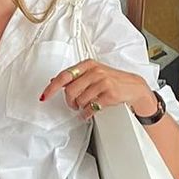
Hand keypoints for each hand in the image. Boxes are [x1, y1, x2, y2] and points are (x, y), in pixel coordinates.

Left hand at [40, 59, 154, 120]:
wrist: (133, 87)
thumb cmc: (112, 80)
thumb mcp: (93, 73)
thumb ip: (74, 77)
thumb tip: (54, 80)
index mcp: (87, 65)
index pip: (64, 76)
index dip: (52, 87)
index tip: (45, 96)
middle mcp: (94, 71)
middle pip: (70, 90)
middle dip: (70, 101)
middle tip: (73, 105)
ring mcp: (102, 82)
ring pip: (80, 100)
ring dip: (80, 107)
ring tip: (84, 107)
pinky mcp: (109, 94)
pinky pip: (91, 107)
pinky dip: (87, 113)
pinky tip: (88, 113)